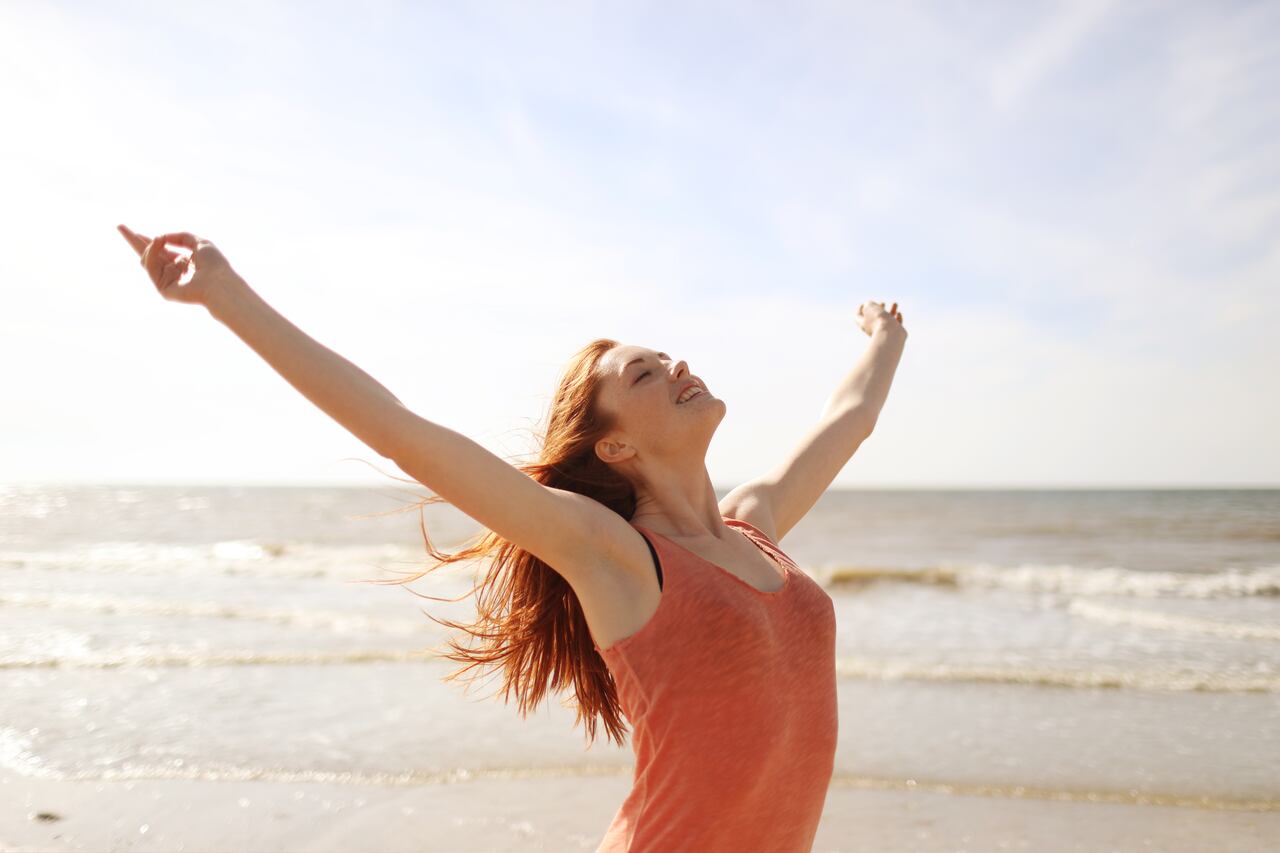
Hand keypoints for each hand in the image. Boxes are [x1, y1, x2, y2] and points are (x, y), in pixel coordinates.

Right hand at [117, 224, 239, 306]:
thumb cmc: (214, 264)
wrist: (218, 282)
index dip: (150, 241)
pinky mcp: (162, 289)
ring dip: (150, 246)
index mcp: (184, 262)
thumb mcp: (198, 242)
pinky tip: (157, 243)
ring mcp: (167, 281)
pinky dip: (152, 253)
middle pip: (149, 255)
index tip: (136, 231)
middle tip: (119, 226)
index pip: (163, 250)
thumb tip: (161, 237)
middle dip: (135, 241)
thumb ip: (180, 237)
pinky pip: (150, 266)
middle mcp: (174, 272)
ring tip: (157, 238)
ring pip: (147, 260)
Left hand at [856, 300, 904, 336]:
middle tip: (882, 303)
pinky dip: (897, 318)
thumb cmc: (878, 319)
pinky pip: (896, 325)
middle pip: (874, 318)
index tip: (863, 304)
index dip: (859, 309)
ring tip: (895, 303)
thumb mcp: (870, 306)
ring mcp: (884, 332)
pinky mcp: (894, 334)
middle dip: (879, 309)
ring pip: (888, 320)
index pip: (858, 317)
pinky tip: (899, 313)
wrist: (890, 333)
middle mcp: (873, 329)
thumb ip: (869, 304)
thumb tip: (873, 307)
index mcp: (863, 324)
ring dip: (891, 311)